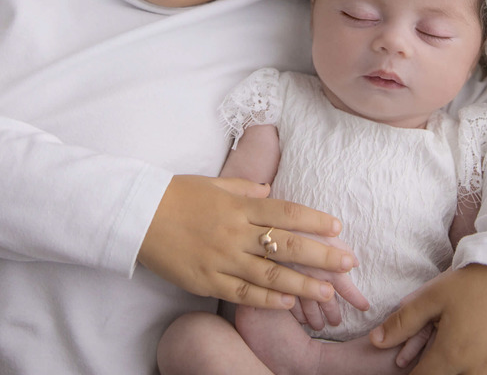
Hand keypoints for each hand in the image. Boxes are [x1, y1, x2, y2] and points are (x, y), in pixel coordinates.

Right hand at [138, 175, 356, 309]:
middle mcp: (235, 232)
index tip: (337, 228)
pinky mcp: (206, 281)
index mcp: (239, 205)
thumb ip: (245, 188)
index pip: (286, 212)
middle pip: (286, 245)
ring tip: (327, 292)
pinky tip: (288, 302)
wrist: (138, 214)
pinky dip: (267, 300)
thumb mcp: (215, 183)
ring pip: (269, 275)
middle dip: (321, 256)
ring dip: (302, 284)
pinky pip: (242, 293)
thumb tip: (270, 190)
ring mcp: (221, 259)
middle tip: (348, 263)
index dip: (314, 220)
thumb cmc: (177, 194)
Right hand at [285, 233, 369, 329]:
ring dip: (315, 318)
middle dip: (333, 313)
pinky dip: (297, 314)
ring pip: (308, 308)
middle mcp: (313, 278)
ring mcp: (295, 284)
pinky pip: (290, 306)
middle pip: (327, 302)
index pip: (346, 287)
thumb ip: (339, 247)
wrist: (265, 228)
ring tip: (319, 326)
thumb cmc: (296, 224)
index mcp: (327, 264)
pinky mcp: (277, 287)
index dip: (356, 298)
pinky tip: (300, 318)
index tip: (365, 307)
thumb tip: (355, 262)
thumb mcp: (320, 231)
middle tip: (337, 322)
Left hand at [370, 265, 486, 373]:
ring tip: (453, 353)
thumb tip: (375, 341)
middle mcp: (476, 371)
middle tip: (430, 356)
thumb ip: (403, 322)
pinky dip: (478, 370)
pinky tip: (473, 352)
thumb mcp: (433, 296)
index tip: (404, 366)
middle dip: (433, 372)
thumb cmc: (475, 283)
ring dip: (457, 371)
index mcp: (452, 356)